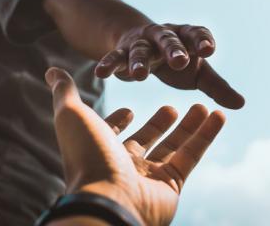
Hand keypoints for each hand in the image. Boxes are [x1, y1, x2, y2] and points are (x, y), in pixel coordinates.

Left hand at [45, 67, 225, 225]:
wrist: (108, 199)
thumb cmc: (88, 156)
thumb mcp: (72, 115)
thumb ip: (65, 92)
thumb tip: (51, 70)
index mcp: (100, 149)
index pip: (112, 133)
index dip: (119, 121)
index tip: (130, 109)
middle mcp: (124, 164)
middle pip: (147, 139)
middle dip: (159, 123)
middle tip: (171, 107)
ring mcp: (149, 176)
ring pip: (174, 146)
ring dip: (189, 126)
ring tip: (202, 105)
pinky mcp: (171, 184)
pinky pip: (191, 156)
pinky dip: (206, 135)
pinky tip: (218, 115)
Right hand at [94, 23, 244, 108]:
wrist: (142, 43)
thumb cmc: (176, 60)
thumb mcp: (197, 73)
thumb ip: (217, 87)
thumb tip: (241, 104)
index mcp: (186, 38)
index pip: (196, 34)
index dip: (202, 41)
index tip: (209, 50)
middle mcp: (164, 36)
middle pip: (169, 40)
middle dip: (174, 49)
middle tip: (180, 61)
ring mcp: (142, 43)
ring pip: (140, 50)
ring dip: (139, 61)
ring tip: (139, 76)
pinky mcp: (122, 51)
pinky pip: (114, 57)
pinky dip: (108, 64)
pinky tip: (101, 73)